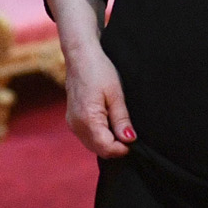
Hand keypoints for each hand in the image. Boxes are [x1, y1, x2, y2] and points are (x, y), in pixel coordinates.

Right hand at [64, 40, 135, 157]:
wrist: (80, 57)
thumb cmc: (99, 71)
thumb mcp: (116, 94)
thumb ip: (121, 119)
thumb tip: (129, 139)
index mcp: (87, 119)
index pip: (106, 147)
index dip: (122, 148)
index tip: (134, 140)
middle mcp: (77, 125)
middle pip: (99, 149)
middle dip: (116, 147)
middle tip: (129, 133)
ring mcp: (73, 124)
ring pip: (93, 145)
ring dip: (108, 142)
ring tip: (120, 126)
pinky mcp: (73, 121)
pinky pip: (88, 137)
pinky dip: (100, 136)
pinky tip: (109, 124)